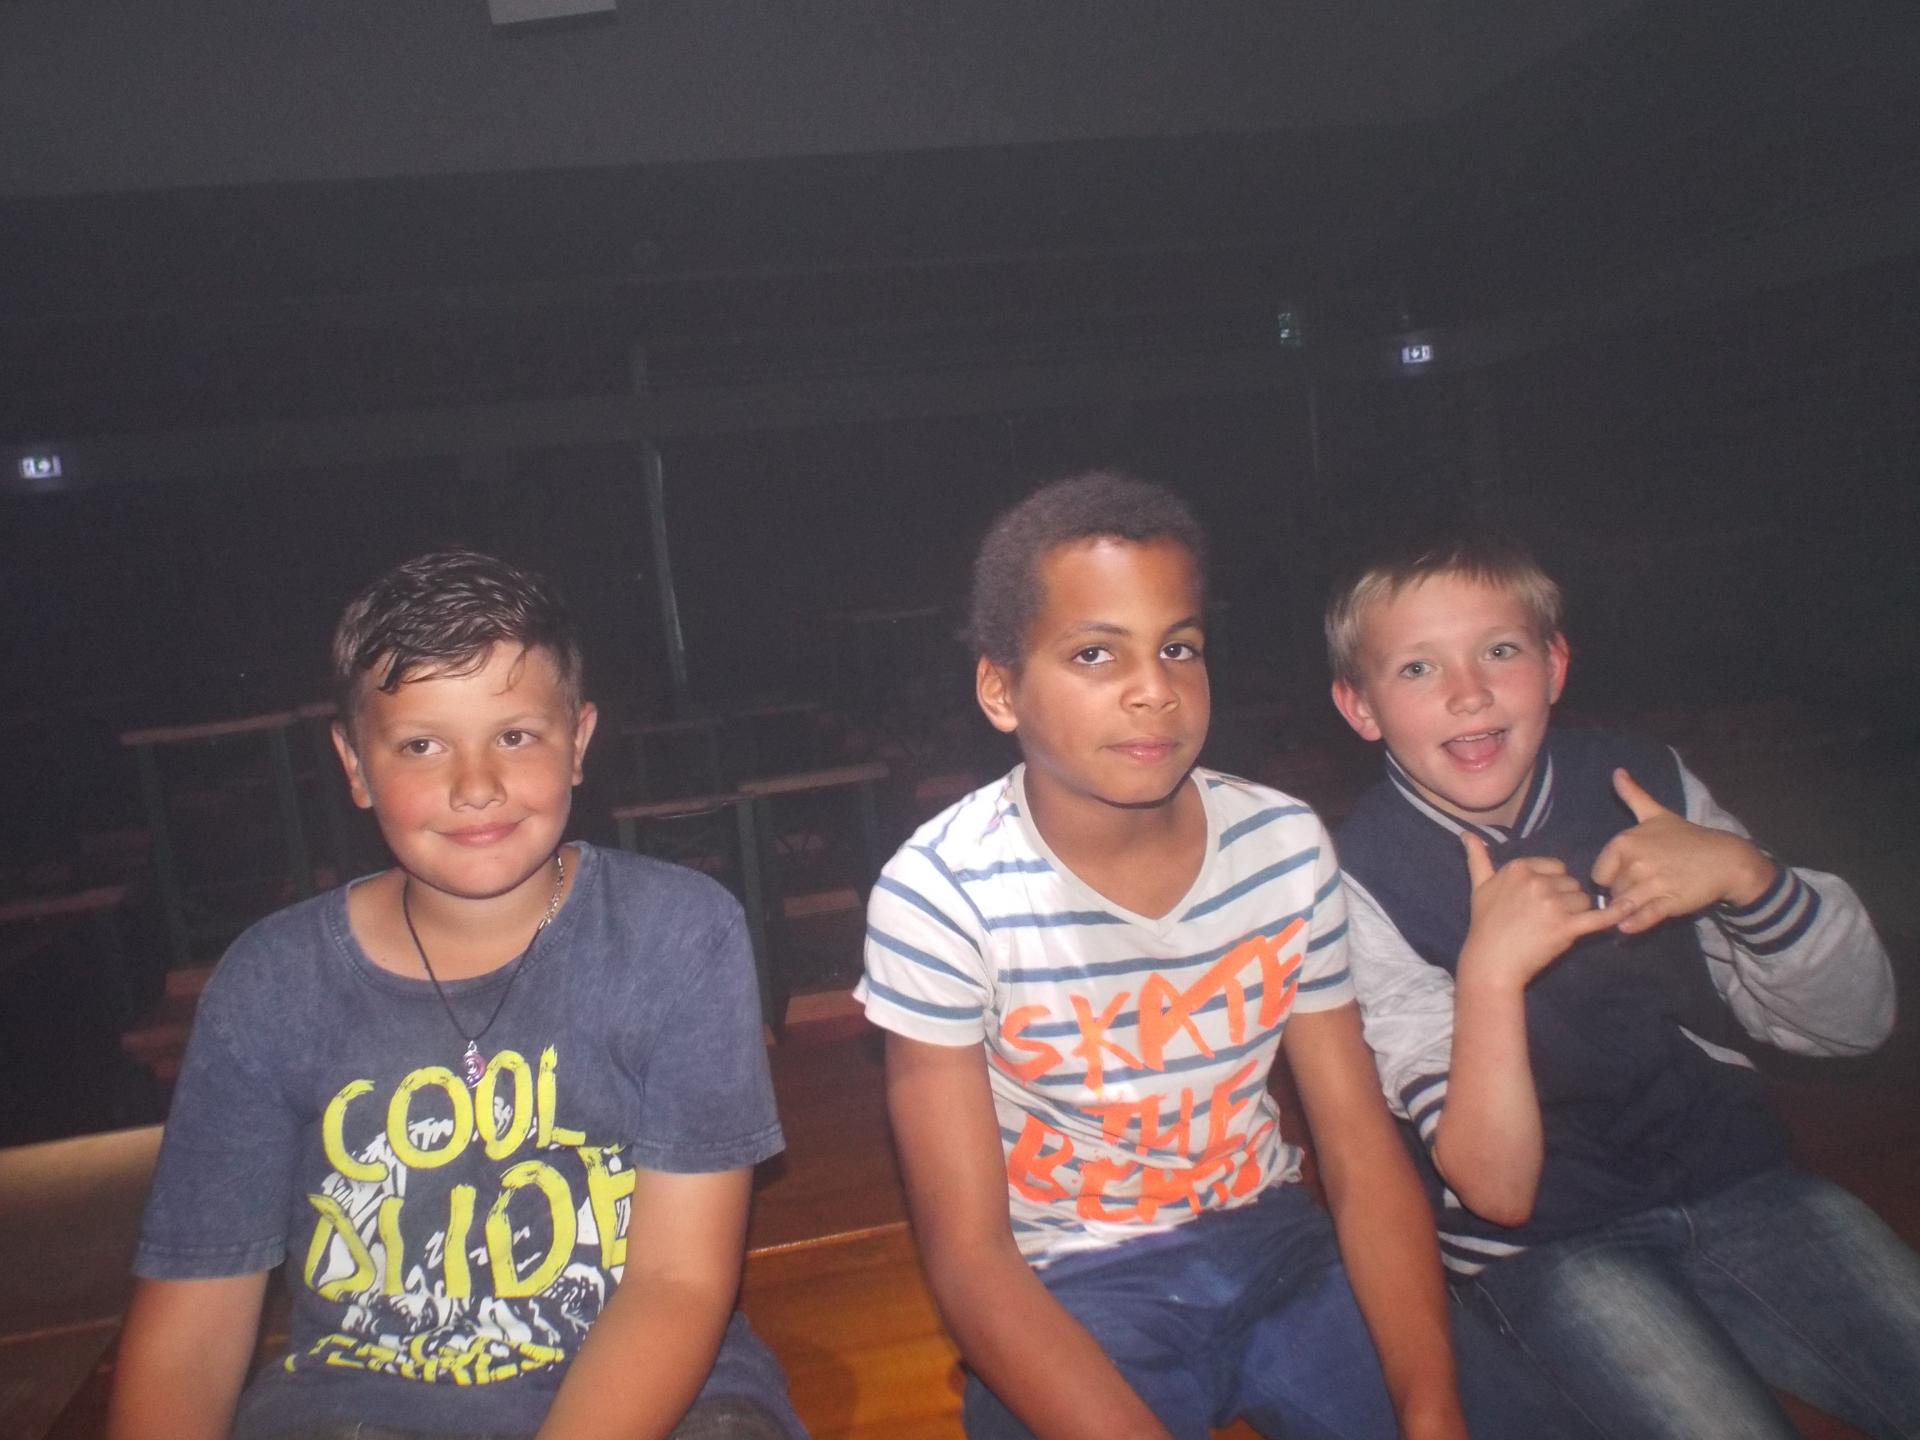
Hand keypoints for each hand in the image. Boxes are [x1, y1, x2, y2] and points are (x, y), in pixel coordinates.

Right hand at [1459, 831, 1620, 987]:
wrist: (1491, 962)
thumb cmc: (1485, 925)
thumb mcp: (1478, 887)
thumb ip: (1478, 858)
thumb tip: (1466, 833)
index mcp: (1520, 868)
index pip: (1556, 868)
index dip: (1553, 885)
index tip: (1538, 902)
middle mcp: (1538, 881)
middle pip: (1572, 884)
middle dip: (1566, 900)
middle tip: (1545, 919)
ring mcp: (1553, 904)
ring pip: (1583, 901)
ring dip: (1577, 914)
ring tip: (1554, 929)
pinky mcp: (1566, 926)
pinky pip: (1597, 917)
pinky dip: (1615, 913)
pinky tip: (1630, 908)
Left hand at [1590, 769, 1777, 933]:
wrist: (1725, 859)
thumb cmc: (1687, 838)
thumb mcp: (1657, 814)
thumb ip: (1633, 796)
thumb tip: (1616, 771)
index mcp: (1625, 842)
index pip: (1599, 873)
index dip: (1611, 878)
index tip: (1627, 875)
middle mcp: (1635, 862)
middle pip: (1612, 891)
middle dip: (1622, 893)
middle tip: (1641, 888)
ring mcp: (1652, 884)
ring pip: (1624, 906)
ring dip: (1627, 910)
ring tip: (1640, 904)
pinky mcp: (1668, 903)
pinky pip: (1642, 918)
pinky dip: (1633, 925)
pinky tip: (1628, 928)